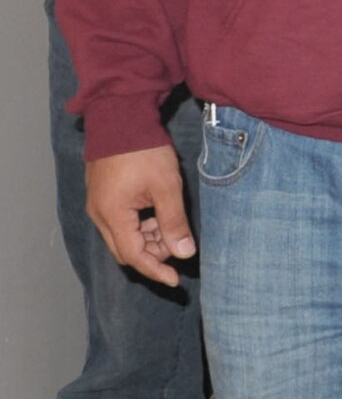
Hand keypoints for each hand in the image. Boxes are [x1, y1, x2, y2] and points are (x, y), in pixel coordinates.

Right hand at [86, 145, 194, 287]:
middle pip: (125, 250)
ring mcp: (99, 205)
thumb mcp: (166, 187)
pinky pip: (120, 222)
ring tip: (172, 225)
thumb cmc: (144, 150)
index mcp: (112, 215)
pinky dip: (140, 225)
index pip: (134, 256)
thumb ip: (174, 222)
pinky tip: (159, 215)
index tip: (175, 280)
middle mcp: (99, 215)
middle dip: (153, 254)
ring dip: (148, 238)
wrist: (121, 117)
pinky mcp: (103, 196)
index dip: (155, 270)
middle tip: (178, 247)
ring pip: (123, 236)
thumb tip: (185, 253)